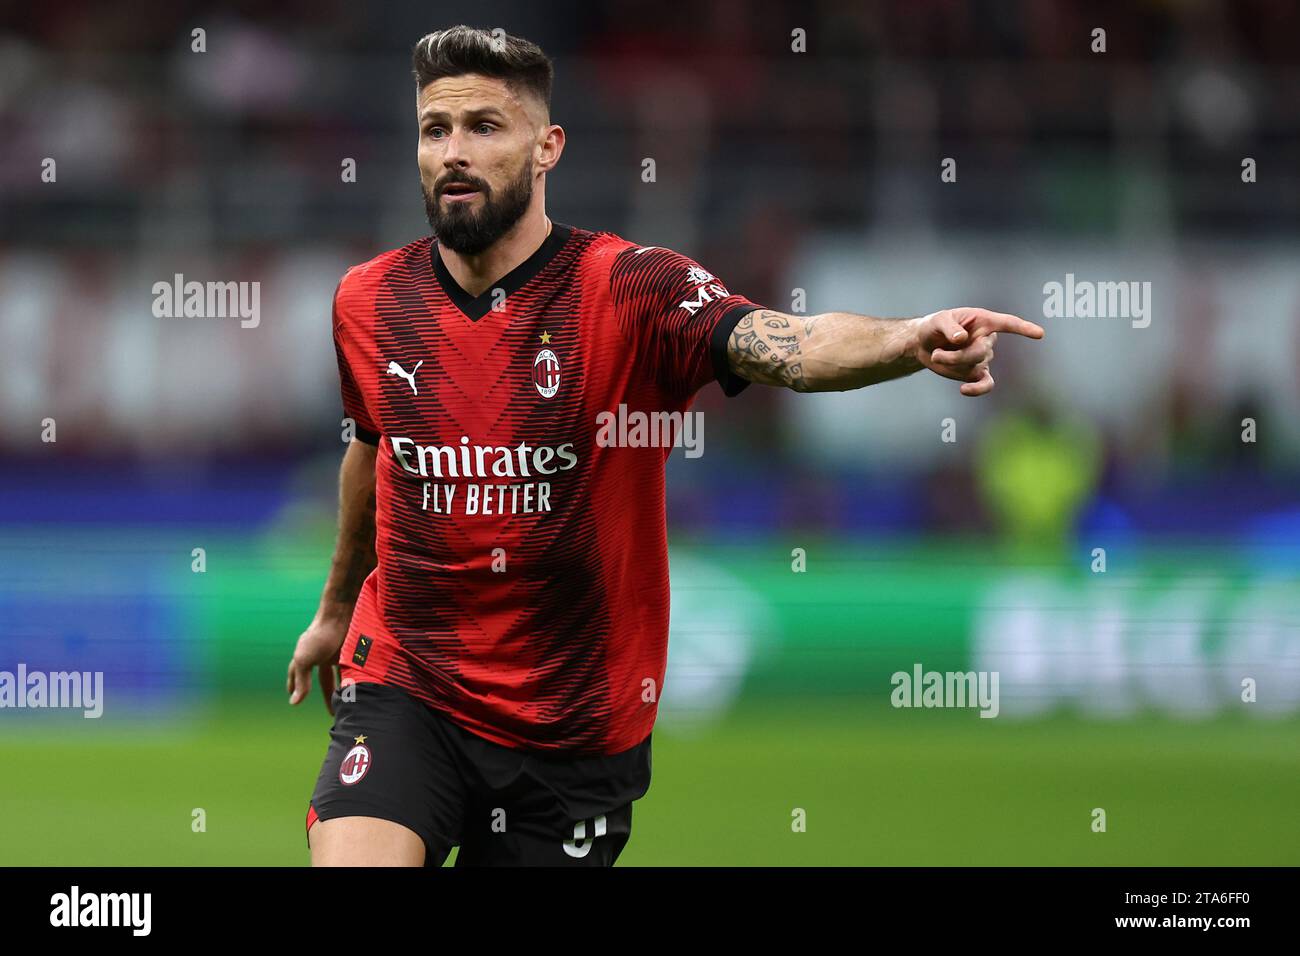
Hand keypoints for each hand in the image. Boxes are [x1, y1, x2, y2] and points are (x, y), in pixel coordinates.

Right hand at [286, 614, 348, 713]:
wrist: (343, 613)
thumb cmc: (320, 634)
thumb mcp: (305, 659)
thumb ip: (301, 681)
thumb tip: (293, 703)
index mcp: (305, 656)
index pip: (297, 674)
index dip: (295, 686)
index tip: (294, 698)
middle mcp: (321, 655)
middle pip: (324, 679)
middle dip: (328, 694)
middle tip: (332, 712)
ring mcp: (338, 653)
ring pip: (341, 675)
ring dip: (344, 688)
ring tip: (349, 703)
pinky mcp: (353, 651)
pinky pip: (355, 669)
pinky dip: (357, 679)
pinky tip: (362, 689)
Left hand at [913, 307, 1044, 395]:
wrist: (924, 344)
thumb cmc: (934, 326)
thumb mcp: (938, 321)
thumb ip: (950, 328)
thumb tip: (962, 339)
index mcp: (984, 321)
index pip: (1008, 324)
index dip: (1023, 329)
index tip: (1040, 334)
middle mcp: (988, 339)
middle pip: (981, 351)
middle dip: (957, 355)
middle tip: (937, 353)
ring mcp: (983, 358)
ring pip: (975, 365)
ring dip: (953, 363)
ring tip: (936, 355)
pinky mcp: (975, 373)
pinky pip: (985, 384)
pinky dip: (977, 390)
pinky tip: (964, 390)